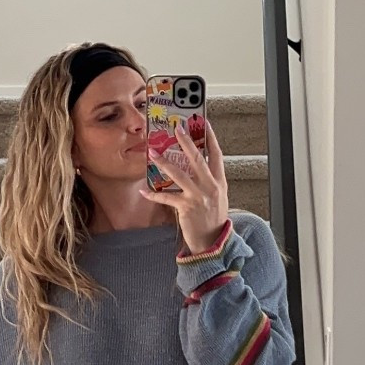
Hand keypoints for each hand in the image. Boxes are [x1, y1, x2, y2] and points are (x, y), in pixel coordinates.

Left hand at [139, 117, 229, 255]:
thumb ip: (210, 180)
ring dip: (164, 162)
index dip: (210, 138)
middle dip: (186, 142)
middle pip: (197, 159)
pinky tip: (145, 190)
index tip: (204, 123)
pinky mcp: (186, 208)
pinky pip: (167, 198)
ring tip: (153, 151)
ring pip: (179, 174)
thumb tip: (198, 163)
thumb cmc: (213, 217)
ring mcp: (198, 197)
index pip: (216, 155)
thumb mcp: (218, 196)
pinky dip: (154, 195)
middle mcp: (210, 187)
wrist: (213, 241)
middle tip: (177, 128)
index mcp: (219, 182)